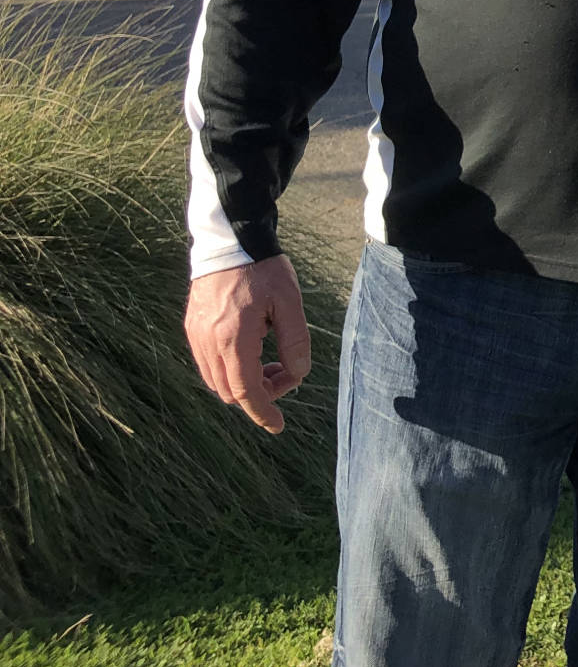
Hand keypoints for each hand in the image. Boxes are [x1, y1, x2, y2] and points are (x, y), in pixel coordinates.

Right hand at [184, 255, 310, 434]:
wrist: (230, 240)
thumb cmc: (264, 269)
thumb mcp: (290, 303)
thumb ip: (296, 342)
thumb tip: (297, 374)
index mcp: (232, 338)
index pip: (245, 391)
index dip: (262, 412)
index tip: (277, 426)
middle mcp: (207, 342)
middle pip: (229, 391)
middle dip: (258, 394)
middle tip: (285, 374)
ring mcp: (195, 335)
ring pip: (215, 380)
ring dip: (243, 382)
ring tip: (270, 360)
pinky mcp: (191, 326)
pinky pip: (207, 363)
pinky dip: (229, 369)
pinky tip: (251, 350)